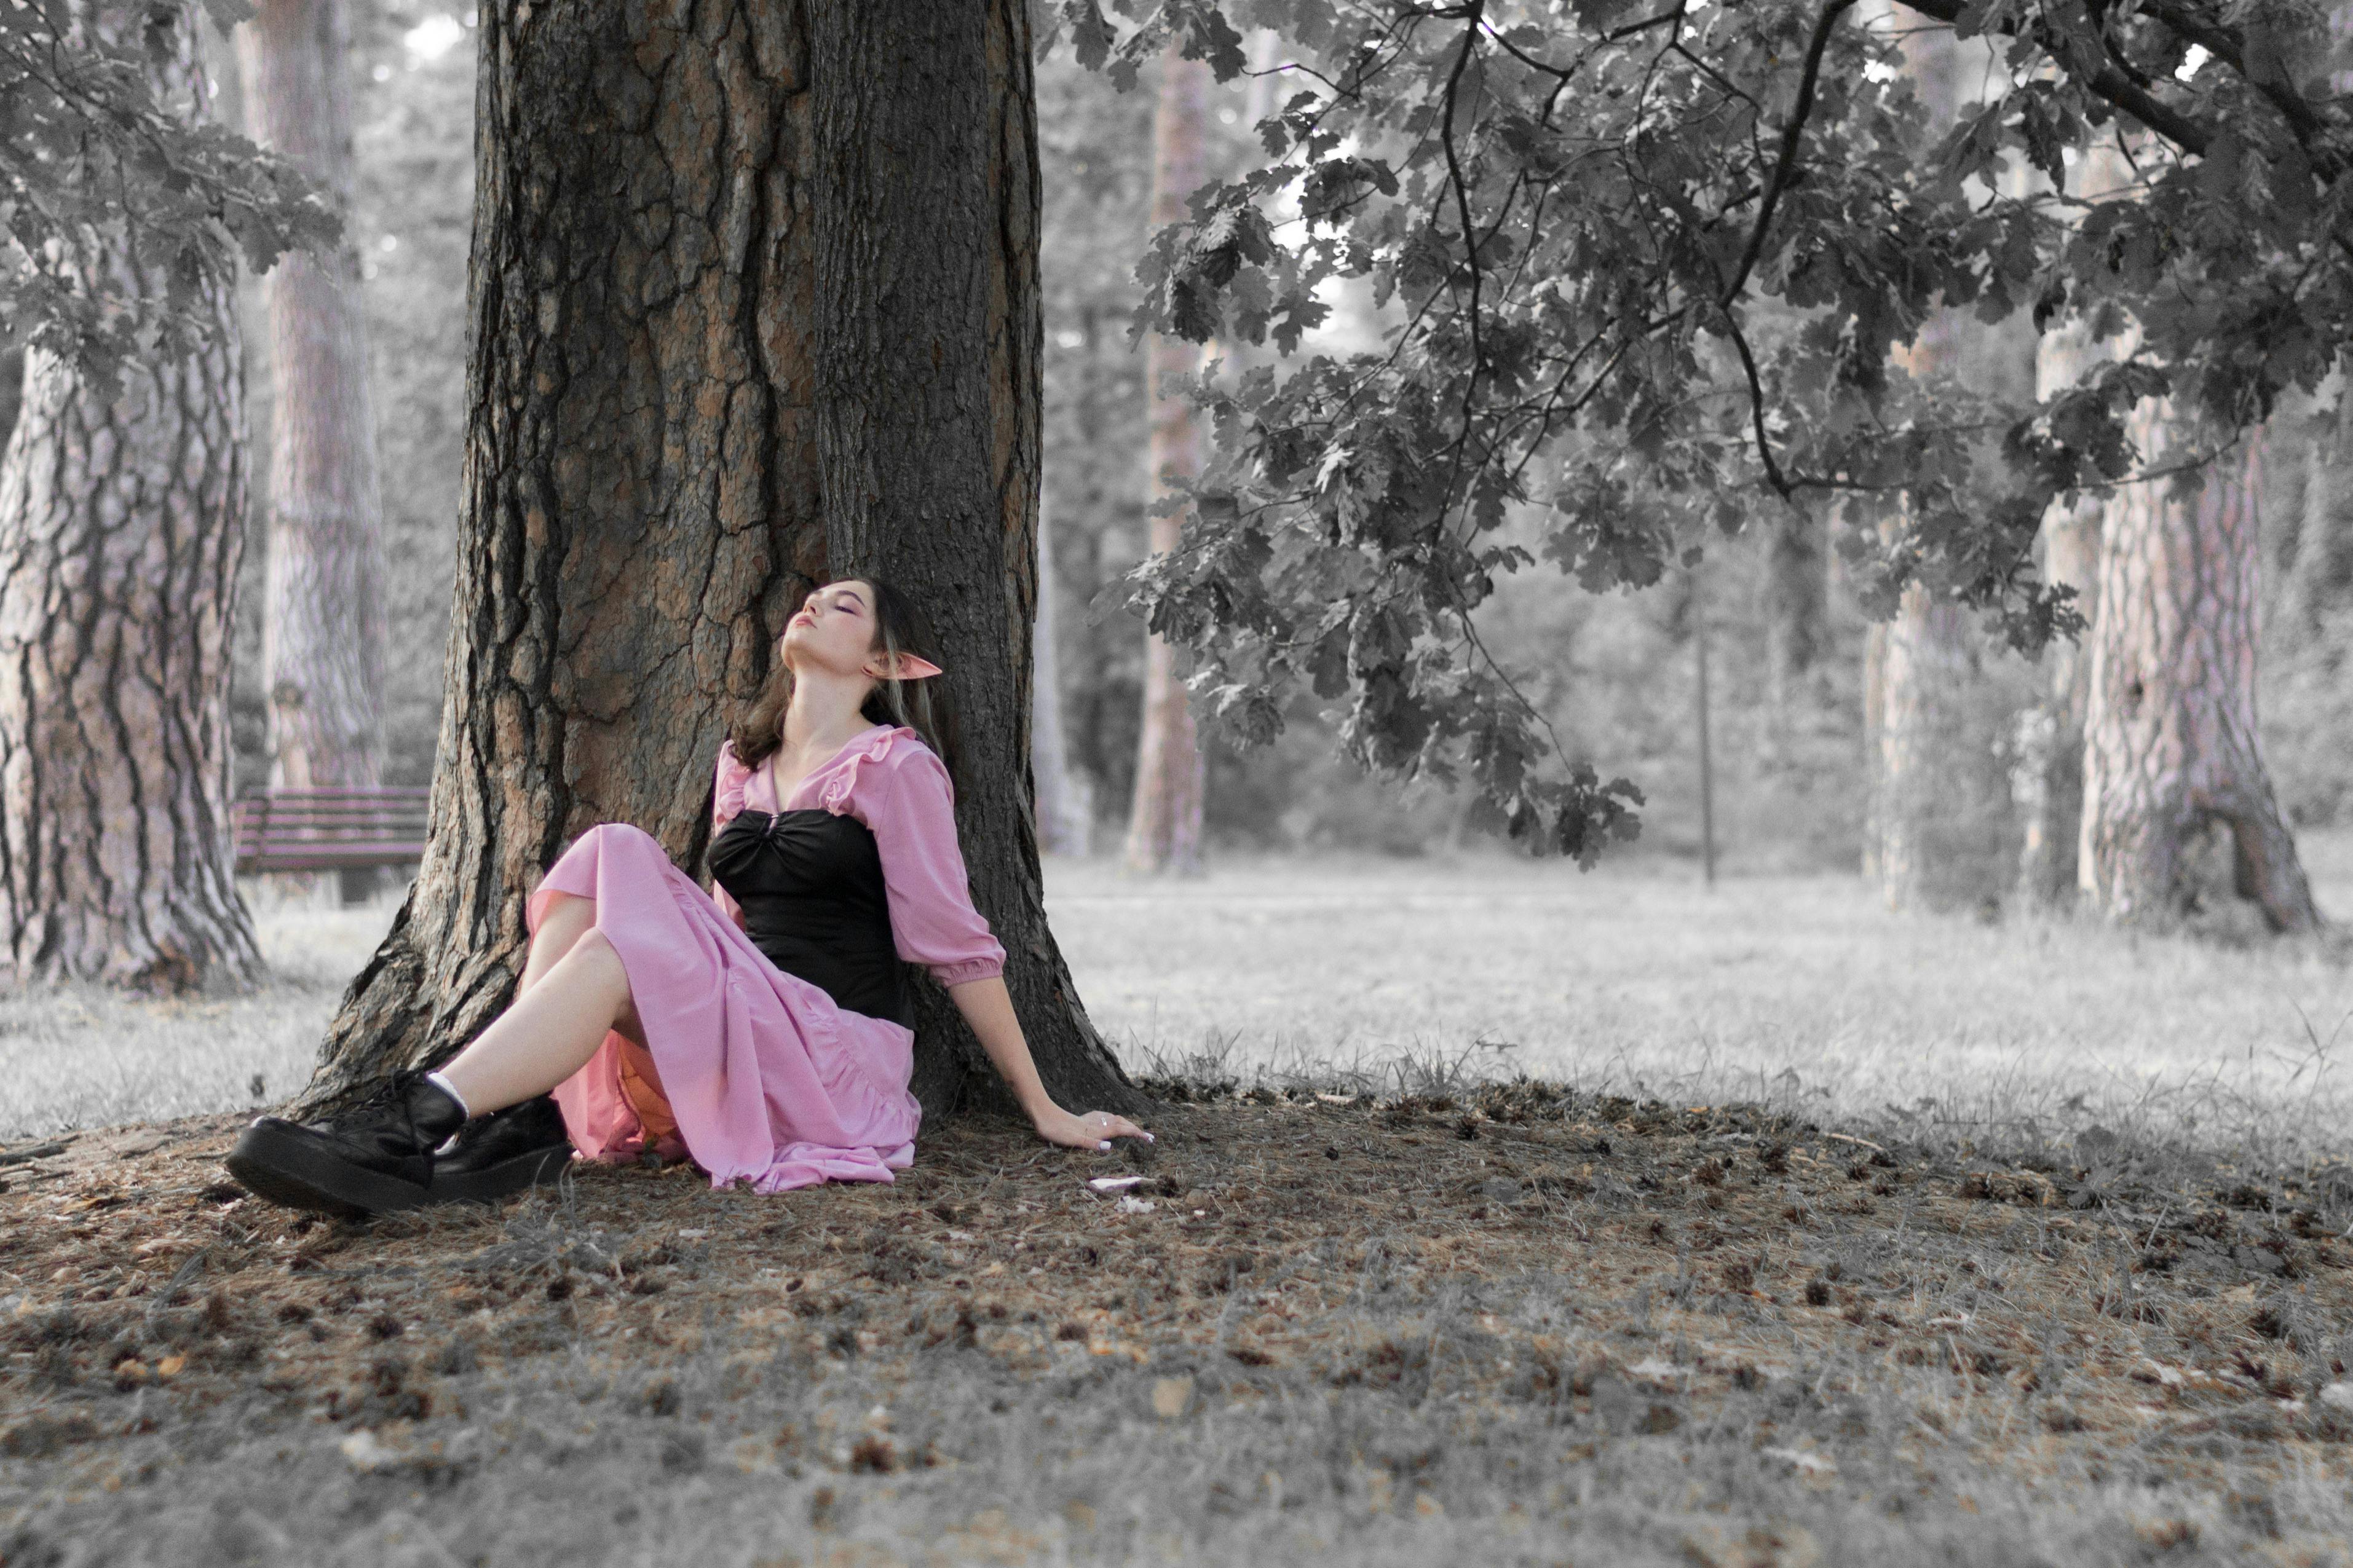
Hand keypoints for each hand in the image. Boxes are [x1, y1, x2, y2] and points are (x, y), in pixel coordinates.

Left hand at [1033, 1105, 1152, 1151]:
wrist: (1041, 1113)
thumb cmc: (1055, 1129)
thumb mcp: (1072, 1140)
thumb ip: (1091, 1144)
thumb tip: (1110, 1148)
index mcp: (1096, 1130)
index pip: (1121, 1130)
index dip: (1136, 1134)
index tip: (1150, 1138)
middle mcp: (1095, 1124)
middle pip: (1120, 1123)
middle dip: (1135, 1129)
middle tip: (1147, 1136)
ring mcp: (1089, 1120)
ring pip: (1112, 1119)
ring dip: (1125, 1124)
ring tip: (1133, 1128)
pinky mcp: (1081, 1119)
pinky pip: (1102, 1118)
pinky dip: (1112, 1119)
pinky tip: (1108, 1120)